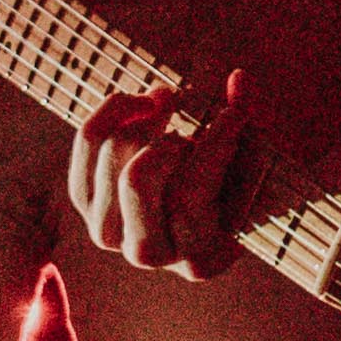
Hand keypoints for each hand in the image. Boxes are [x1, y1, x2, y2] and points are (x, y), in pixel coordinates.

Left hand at [70, 67, 255, 278]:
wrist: (198, 200)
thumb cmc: (239, 183)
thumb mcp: (254, 163)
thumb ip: (253, 127)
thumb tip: (239, 80)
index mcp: (198, 260)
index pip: (191, 200)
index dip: (214, 147)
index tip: (233, 115)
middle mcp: (148, 253)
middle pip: (137, 179)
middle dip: (166, 137)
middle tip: (190, 126)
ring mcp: (109, 230)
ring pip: (113, 153)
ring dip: (146, 118)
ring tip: (171, 101)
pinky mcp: (86, 200)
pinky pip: (89, 142)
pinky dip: (114, 110)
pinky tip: (142, 103)